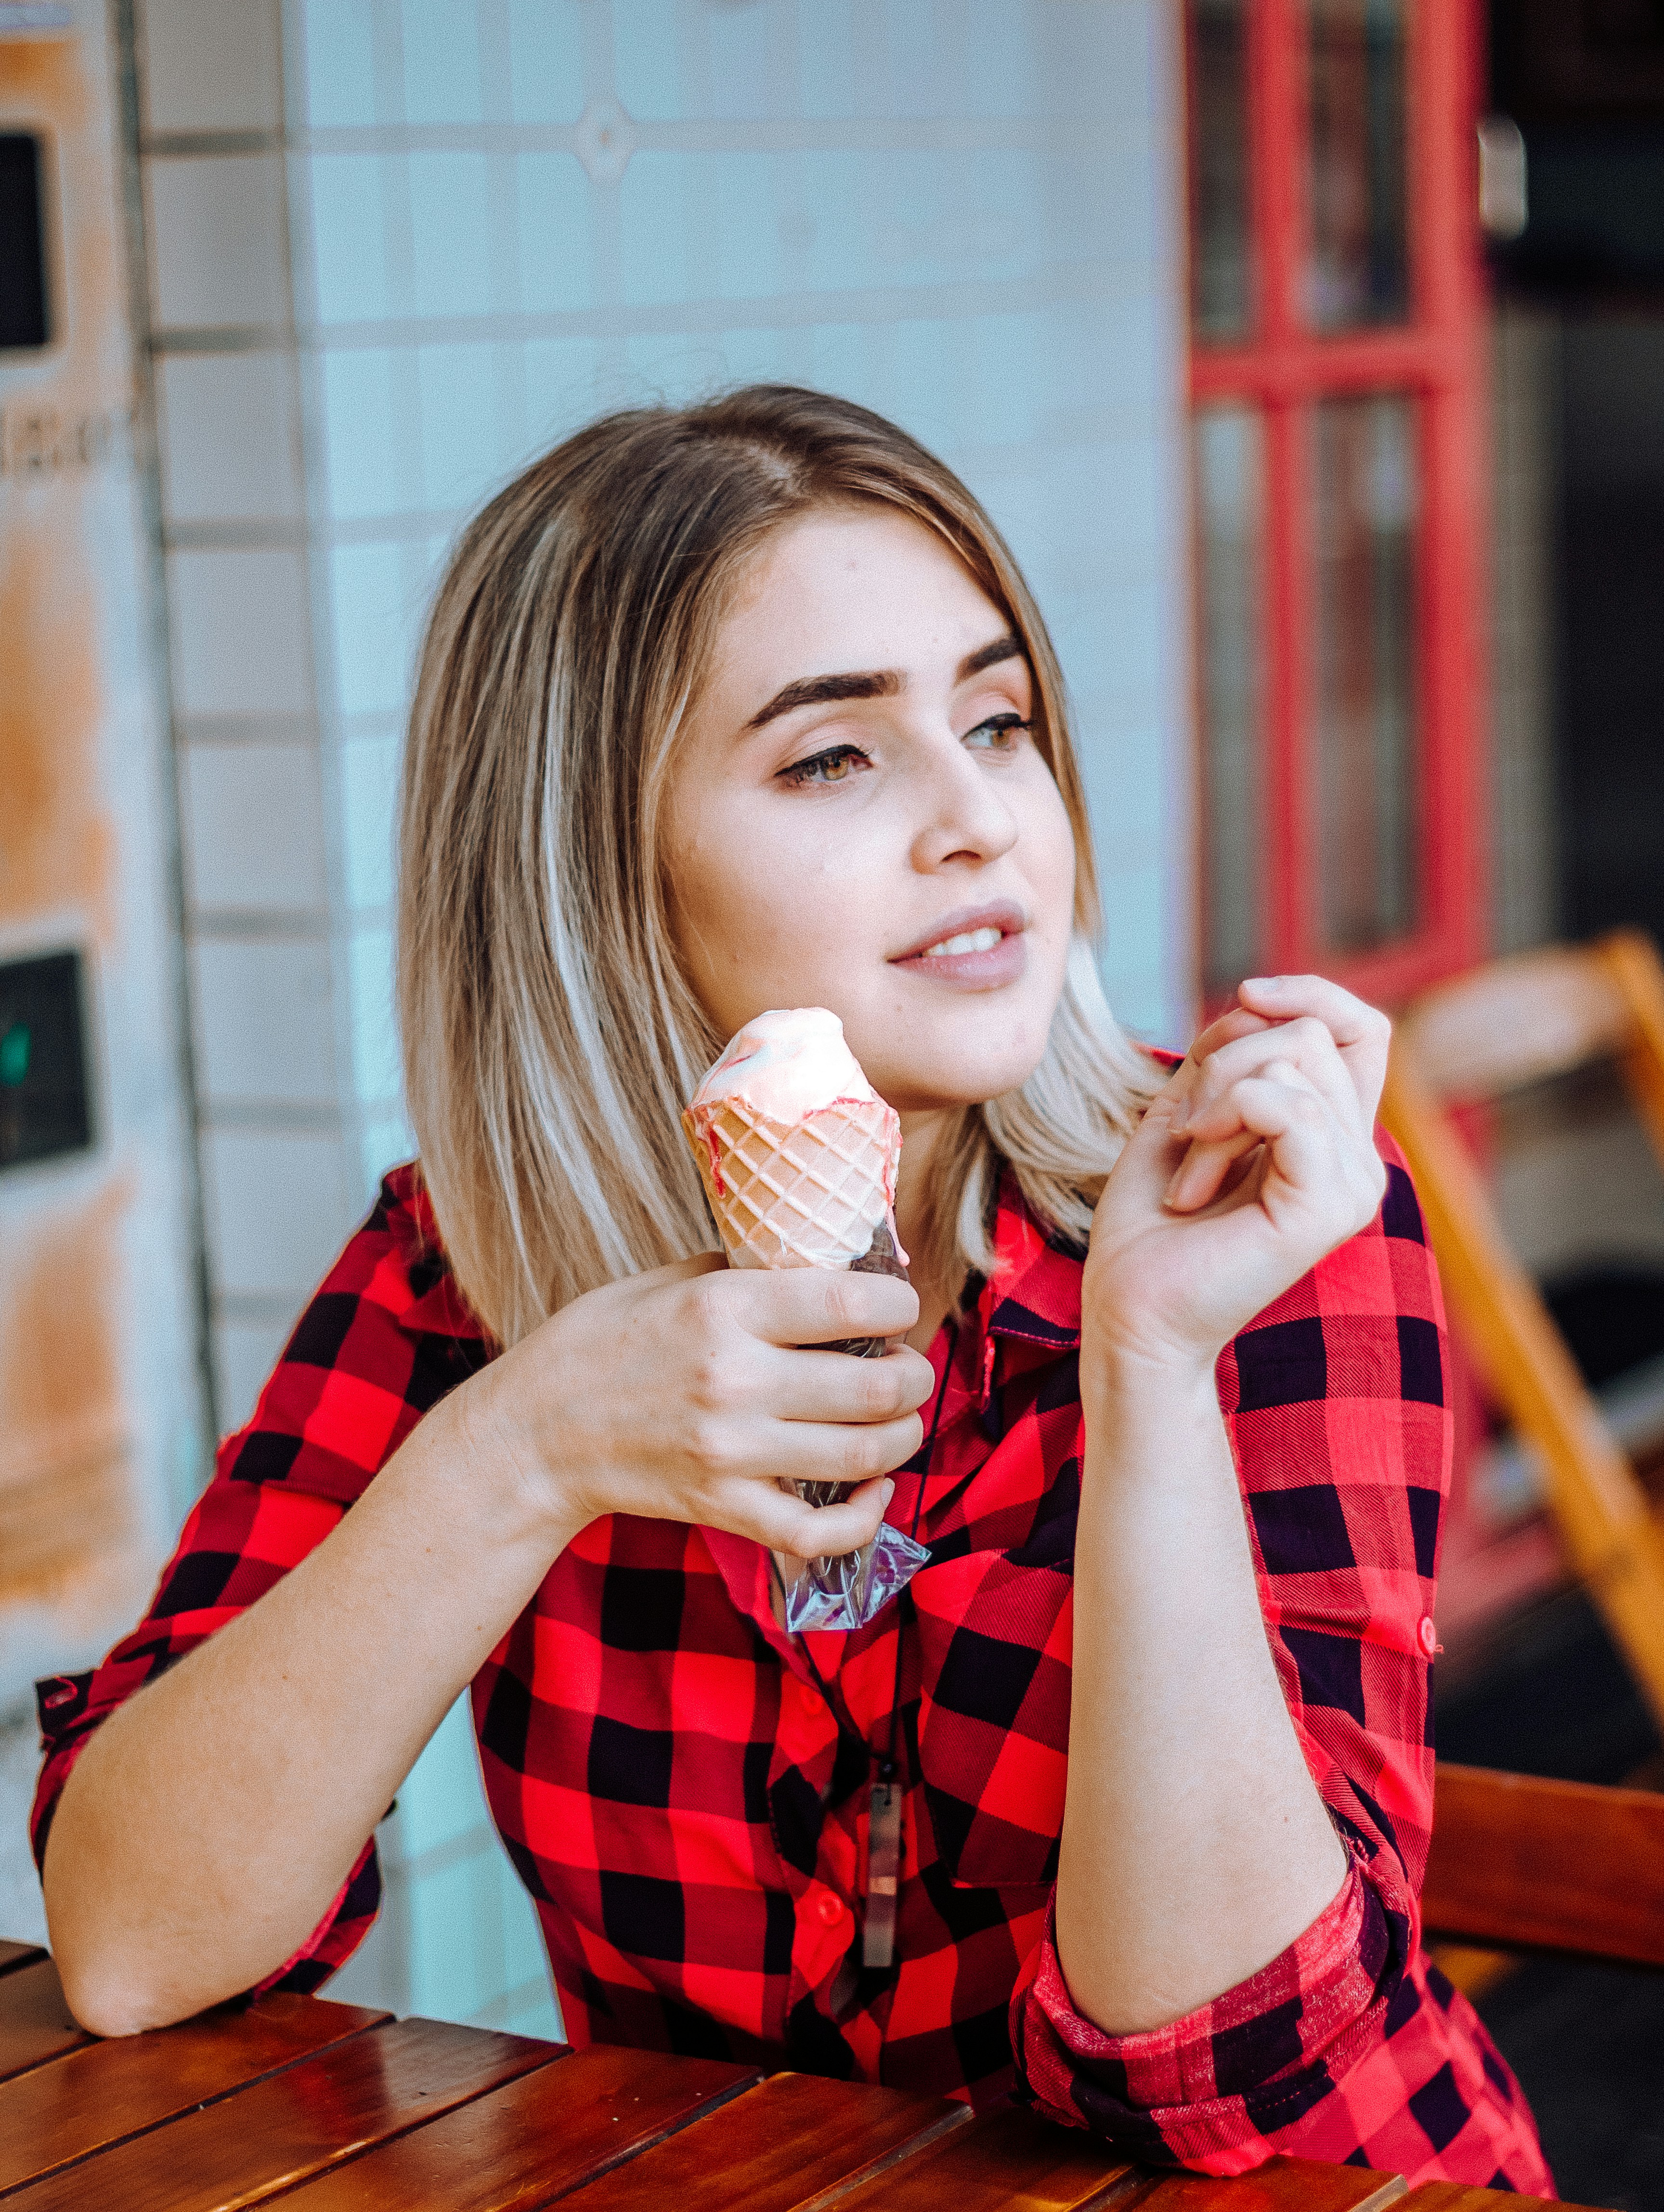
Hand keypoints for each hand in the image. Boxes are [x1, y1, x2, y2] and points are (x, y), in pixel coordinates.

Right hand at [459, 1256, 934, 1557]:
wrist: (534, 1434)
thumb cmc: (601, 1344)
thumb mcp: (668, 1280)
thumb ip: (750, 1272)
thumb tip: (832, 1265)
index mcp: (723, 1309)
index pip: (851, 1301)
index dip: (899, 1304)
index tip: (900, 1306)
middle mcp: (735, 1381)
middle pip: (876, 1386)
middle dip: (914, 1375)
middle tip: (909, 1367)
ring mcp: (731, 1453)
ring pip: (864, 1456)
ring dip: (903, 1437)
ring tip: (899, 1420)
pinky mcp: (723, 1507)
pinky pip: (820, 1531)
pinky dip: (865, 1517)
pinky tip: (873, 1490)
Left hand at [1082, 975, 1389, 1373]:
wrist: (1131, 1309)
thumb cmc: (1152, 1223)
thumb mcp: (1188, 1109)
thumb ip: (1230, 1054)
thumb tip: (1256, 1000)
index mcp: (1330, 1136)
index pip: (1362, 1030)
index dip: (1311, 994)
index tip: (1244, 996)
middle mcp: (1356, 1159)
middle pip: (1313, 1034)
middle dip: (1224, 1064)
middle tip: (1188, 1135)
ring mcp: (1353, 1184)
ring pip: (1296, 1060)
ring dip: (1214, 1101)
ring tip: (1190, 1172)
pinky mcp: (1329, 1208)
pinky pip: (1290, 1107)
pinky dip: (1226, 1120)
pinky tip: (1193, 1180)